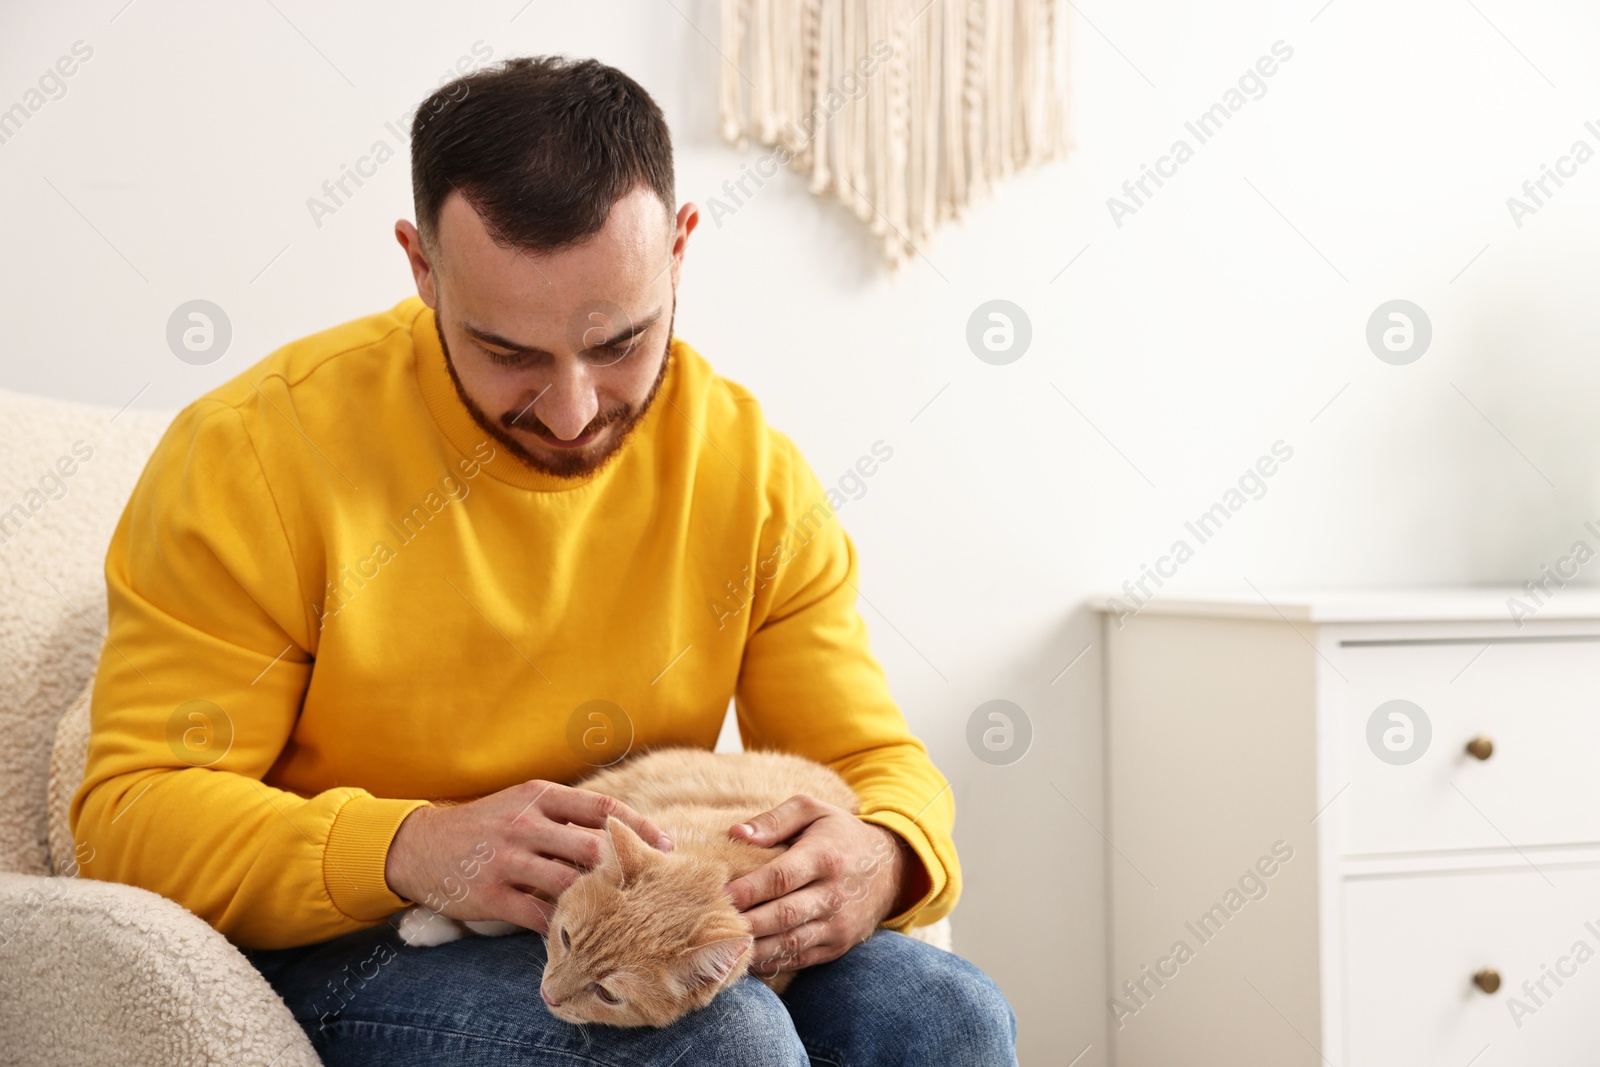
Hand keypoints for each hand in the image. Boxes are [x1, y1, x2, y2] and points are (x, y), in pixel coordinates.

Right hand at [384, 780, 672, 933]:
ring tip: (624, 915)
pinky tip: (581, 934)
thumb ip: (566, 815)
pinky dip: (564, 927)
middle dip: (625, 867)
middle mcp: (525, 824)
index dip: (639, 826)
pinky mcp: (491, 894)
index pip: (602, 808)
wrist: (419, 845)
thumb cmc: (485, 824)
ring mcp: (507, 860)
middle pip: (592, 846)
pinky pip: (539, 915)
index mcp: (540, 796)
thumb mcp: (523, 804)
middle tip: (652, 886)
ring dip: (598, 900)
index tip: (666, 844)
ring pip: (569, 882)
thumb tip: (622, 831)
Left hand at [723, 794, 911, 976]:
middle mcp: (834, 895)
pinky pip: (798, 959)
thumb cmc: (838, 834)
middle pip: (782, 916)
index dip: (748, 890)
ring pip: (789, 944)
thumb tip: (738, 834)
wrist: (890, 868)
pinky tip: (743, 958)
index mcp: (825, 857)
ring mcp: (837, 925)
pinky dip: (769, 962)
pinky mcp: (836, 946)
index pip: (781, 878)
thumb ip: (774, 819)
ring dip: (753, 948)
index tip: (719, 895)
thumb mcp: (812, 811)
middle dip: (745, 923)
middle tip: (711, 925)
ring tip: (721, 945)